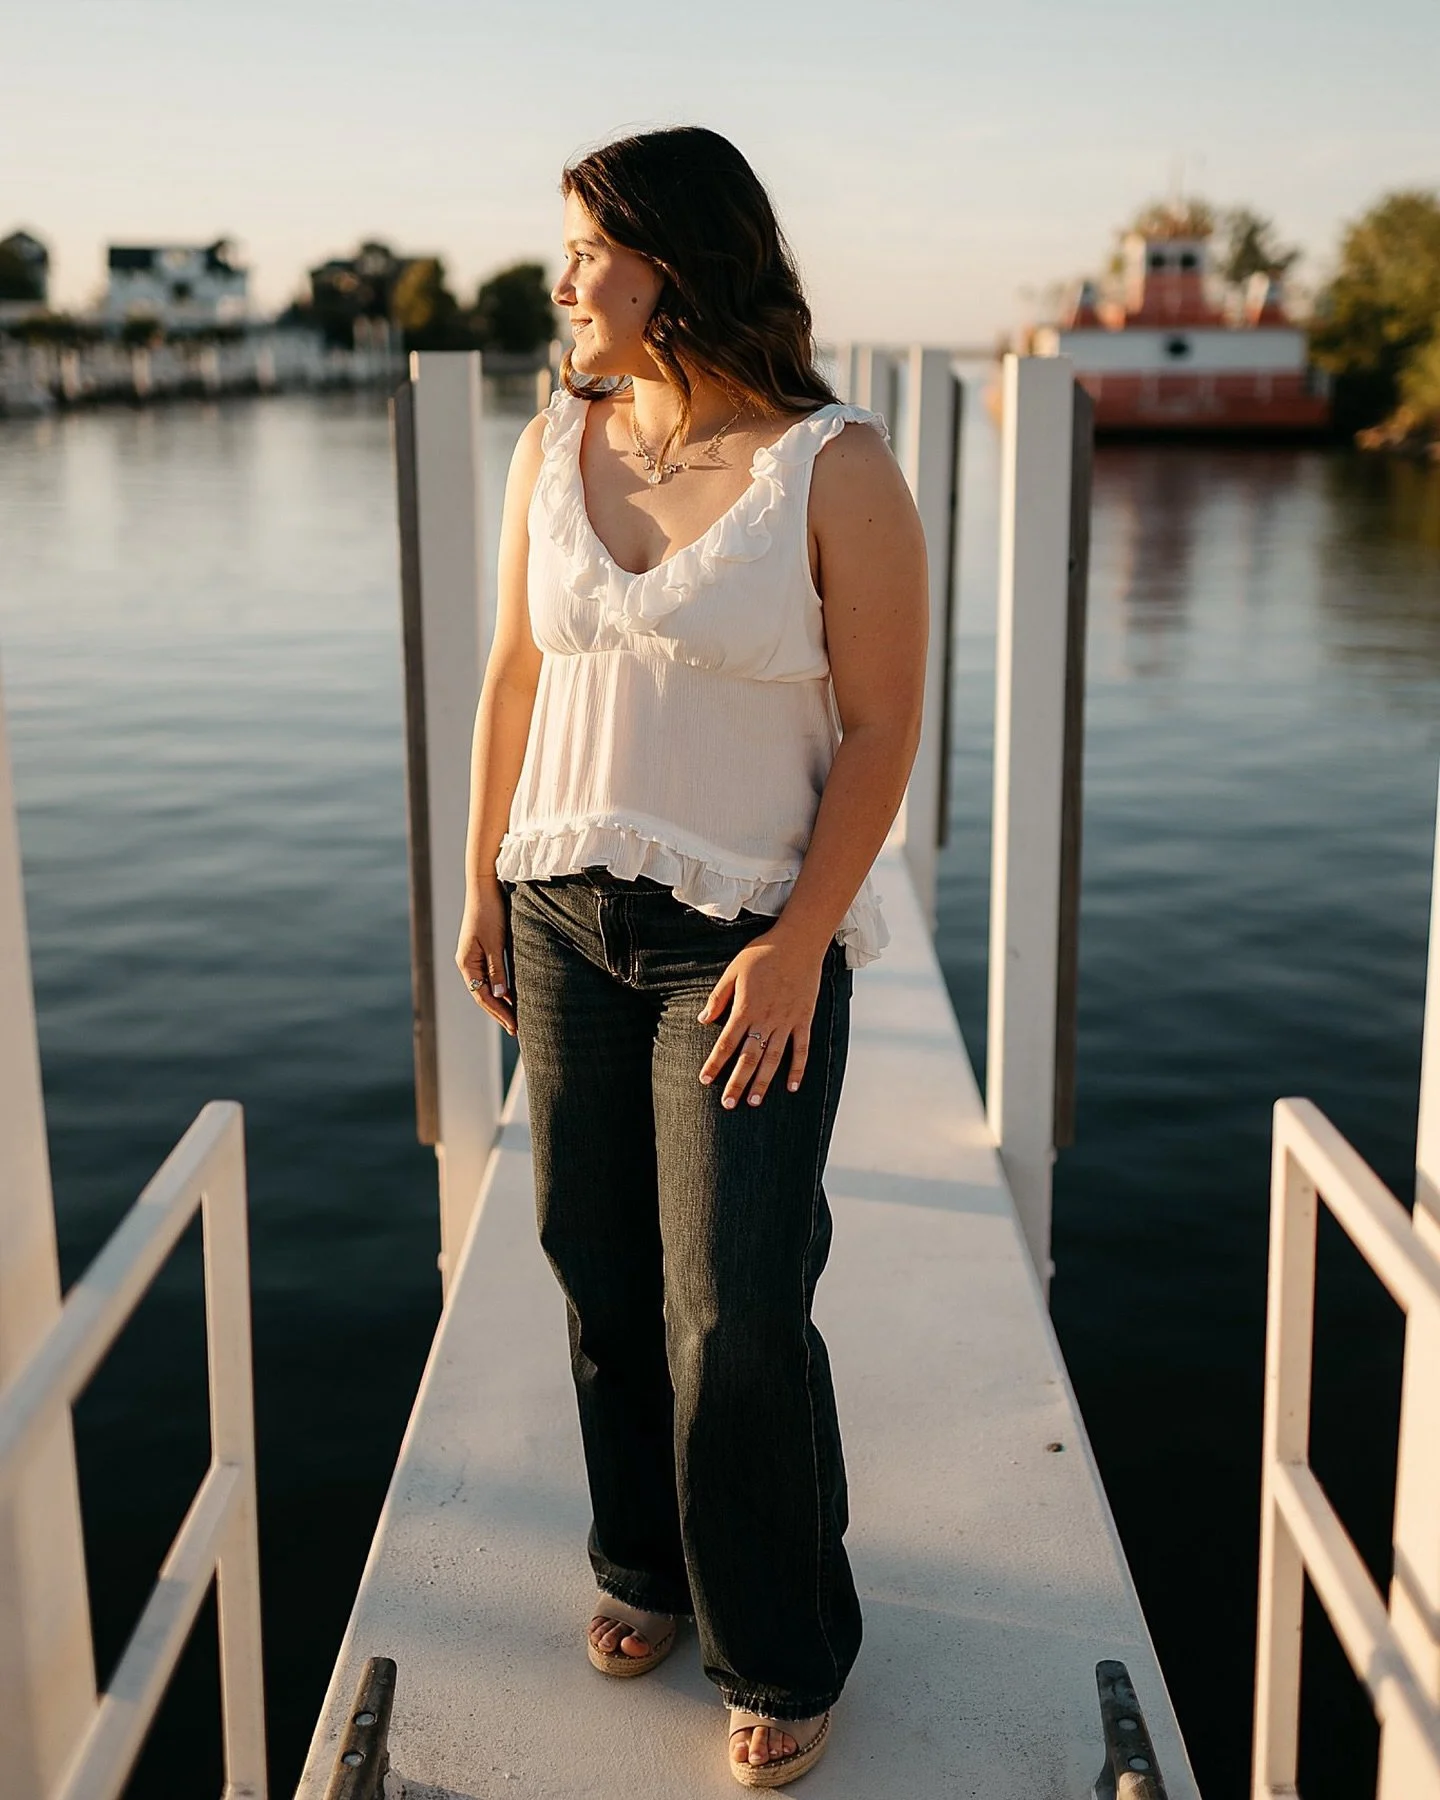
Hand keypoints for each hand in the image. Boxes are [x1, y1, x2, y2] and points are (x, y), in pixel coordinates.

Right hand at [455, 882, 516, 1036]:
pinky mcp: (484, 948)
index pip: (482, 995)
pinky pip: (492, 974)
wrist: (485, 886)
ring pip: (488, 986)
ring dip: (501, 1001)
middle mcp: (468, 962)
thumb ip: (498, 969)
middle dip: (500, 1012)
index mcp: (466, 963)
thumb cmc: (489, 912)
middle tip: (517, 1030)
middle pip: (483, 994)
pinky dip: (503, 986)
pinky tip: (514, 994)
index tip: (514, 1026)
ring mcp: (474, 956)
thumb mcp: (495, 942)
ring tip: (516, 1017)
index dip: (498, 1012)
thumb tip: (501, 996)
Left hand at [696, 929, 827, 1107]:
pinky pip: (801, 1048)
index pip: (726, 1042)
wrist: (798, 941)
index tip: (705, 1080)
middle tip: (728, 1104)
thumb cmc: (762, 953)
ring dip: (763, 1081)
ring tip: (755, 1102)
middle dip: (737, 1082)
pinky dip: (798, 1069)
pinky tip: (792, 1087)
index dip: (715, 1063)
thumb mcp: (733, 970)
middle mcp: (766, 1018)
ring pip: (773, 1058)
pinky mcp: (804, 1018)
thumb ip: (718, 997)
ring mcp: (787, 1021)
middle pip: (749, 1057)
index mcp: (746, 1007)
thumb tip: (703, 1020)